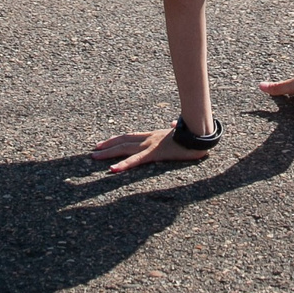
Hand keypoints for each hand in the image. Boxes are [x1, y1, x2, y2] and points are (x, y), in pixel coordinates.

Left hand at [91, 125, 208, 173]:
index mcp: (153, 135)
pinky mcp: (155, 153)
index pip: (130, 136)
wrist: (200, 135)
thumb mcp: (179, 133)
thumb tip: (173, 123)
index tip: (104, 143)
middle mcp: (148, 138)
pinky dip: (123, 165)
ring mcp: (150, 145)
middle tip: (93, 151)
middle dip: (107, 146)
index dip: (116, 139)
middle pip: (123, 141)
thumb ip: (173, 128)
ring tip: (94, 157)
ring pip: (124, 148)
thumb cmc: (193, 135)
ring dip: (108, 153)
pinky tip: (112, 169)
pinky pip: (136, 160)